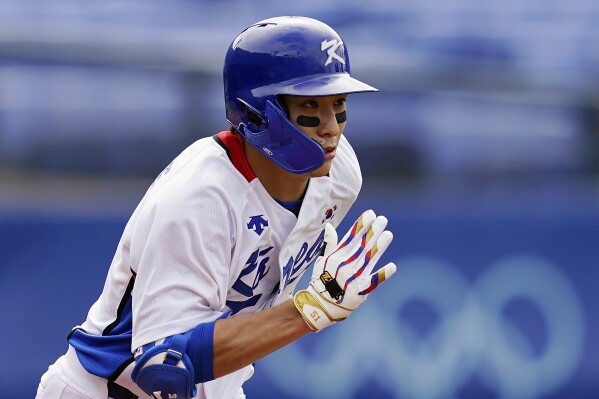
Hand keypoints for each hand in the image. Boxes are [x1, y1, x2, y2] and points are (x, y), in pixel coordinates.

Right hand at [293, 209, 395, 330]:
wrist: (320, 305)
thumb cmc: (322, 280)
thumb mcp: (322, 260)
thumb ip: (330, 243)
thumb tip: (329, 226)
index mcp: (337, 256)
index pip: (351, 237)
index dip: (361, 225)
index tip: (370, 214)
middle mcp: (346, 265)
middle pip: (361, 246)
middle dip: (372, 232)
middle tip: (383, 220)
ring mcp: (353, 278)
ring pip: (368, 259)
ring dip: (379, 247)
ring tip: (388, 234)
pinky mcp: (360, 291)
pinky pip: (373, 282)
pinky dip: (382, 275)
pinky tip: (392, 267)